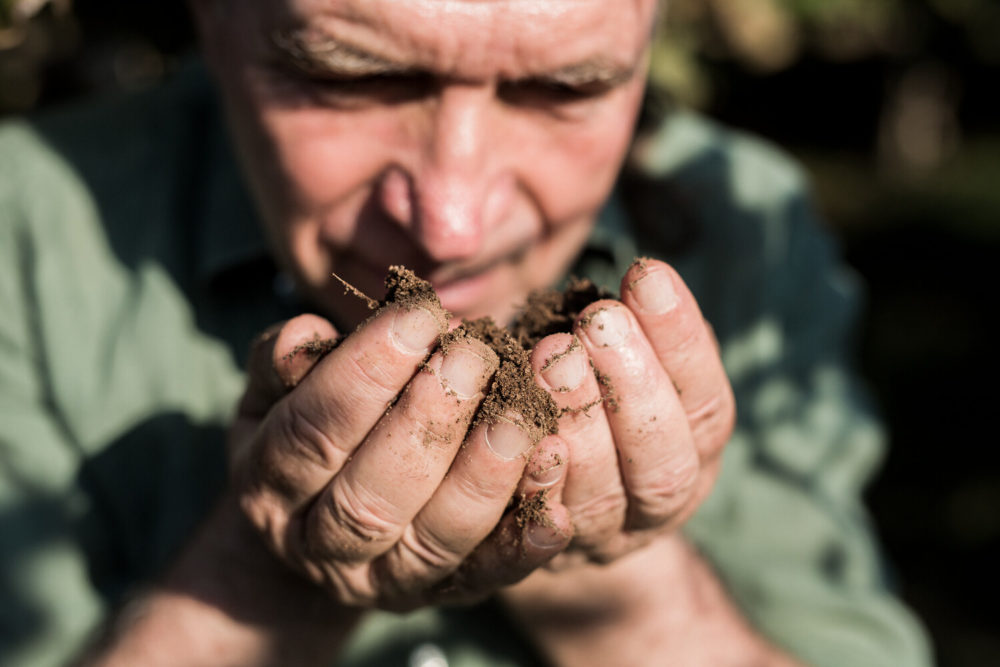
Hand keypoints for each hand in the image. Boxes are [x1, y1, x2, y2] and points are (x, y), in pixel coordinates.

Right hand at [228, 302, 572, 611]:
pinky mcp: (445, 595)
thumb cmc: (305, 435)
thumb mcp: (274, 398)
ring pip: (436, 538)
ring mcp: (386, 582)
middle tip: (475, 354)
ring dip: (485, 472)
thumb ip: (284, 365)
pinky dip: (523, 543)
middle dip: (430, 419)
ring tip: (524, 408)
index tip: (421, 315)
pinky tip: (554, 490)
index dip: (365, 371)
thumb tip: (305, 336)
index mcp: (269, 489)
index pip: (311, 432)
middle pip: (373, 496)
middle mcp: (321, 548)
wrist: (318, 533)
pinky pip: (487, 576)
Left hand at [523, 258, 734, 564]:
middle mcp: (660, 501)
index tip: (647, 276)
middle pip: (663, 462)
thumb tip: (644, 280)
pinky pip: (536, 529)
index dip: (681, 341)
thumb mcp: (617, 360)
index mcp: (695, 449)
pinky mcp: (544, 558)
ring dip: (577, 423)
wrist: (542, 499)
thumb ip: (634, 333)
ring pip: (602, 496)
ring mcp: (602, 537)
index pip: (705, 403)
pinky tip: (509, 423)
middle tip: (598, 322)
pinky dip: (528, 478)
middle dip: (632, 385)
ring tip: (549, 355)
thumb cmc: (582, 395)